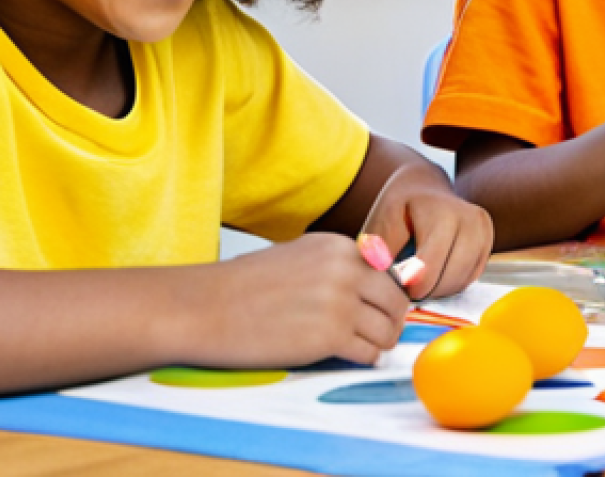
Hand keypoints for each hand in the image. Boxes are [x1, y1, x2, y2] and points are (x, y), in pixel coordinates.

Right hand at [195, 234, 408, 367]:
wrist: (208, 306)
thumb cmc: (247, 284)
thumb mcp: (301, 255)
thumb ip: (338, 264)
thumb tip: (372, 281)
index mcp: (340, 246)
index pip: (387, 273)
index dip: (386, 295)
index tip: (379, 309)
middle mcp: (347, 269)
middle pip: (396, 301)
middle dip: (391, 320)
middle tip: (380, 333)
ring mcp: (341, 302)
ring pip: (388, 330)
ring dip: (380, 342)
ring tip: (364, 347)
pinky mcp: (330, 336)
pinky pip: (369, 353)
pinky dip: (365, 359)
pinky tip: (350, 356)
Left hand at [361, 162, 492, 300]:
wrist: (423, 187)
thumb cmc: (399, 207)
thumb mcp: (381, 223)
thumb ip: (380, 253)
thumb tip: (381, 275)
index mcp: (441, 214)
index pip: (428, 270)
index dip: (410, 286)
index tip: (398, 281)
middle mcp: (469, 220)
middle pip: (448, 280)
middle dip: (425, 290)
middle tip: (407, 282)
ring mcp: (483, 230)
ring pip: (462, 281)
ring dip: (439, 289)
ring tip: (420, 276)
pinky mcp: (489, 241)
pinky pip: (471, 277)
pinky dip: (452, 282)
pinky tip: (437, 271)